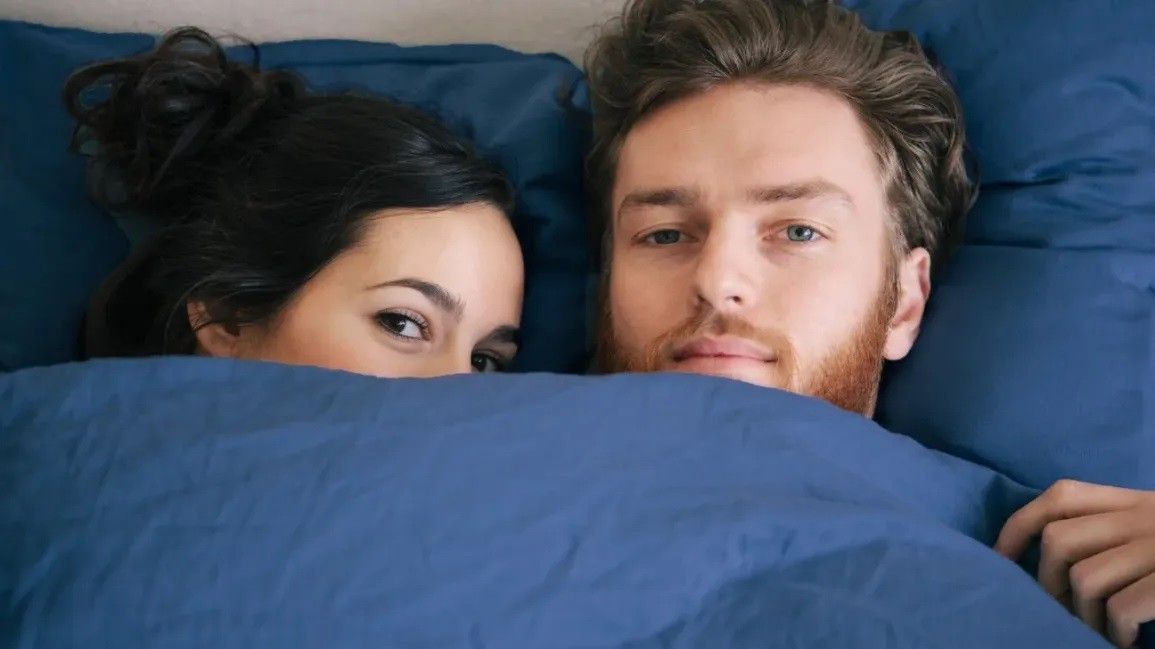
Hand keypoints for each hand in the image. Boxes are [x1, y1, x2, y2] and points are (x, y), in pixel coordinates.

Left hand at [995, 479, 1154, 647]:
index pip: (1061, 496)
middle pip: (1059, 540)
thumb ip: (1113, 533)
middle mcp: (1147, 516)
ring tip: (1100, 633)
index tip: (999, 558)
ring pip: (1084, 578)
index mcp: (1138, 501)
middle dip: (1044, 583)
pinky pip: (1124, 607)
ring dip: (1083, 616)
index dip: (1019, 525)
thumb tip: (1047, 563)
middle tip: (1058, 613)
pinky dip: (1116, 633)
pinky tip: (1127, 644)